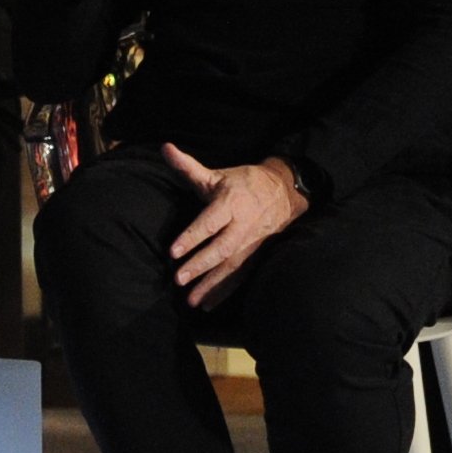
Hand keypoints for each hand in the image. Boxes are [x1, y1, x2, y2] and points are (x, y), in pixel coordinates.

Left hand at [163, 146, 307, 305]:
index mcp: (231, 203)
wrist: (285, 191)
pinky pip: (242, 275)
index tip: (174, 250)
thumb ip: (188, 166)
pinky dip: (225, 290)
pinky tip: (208, 304)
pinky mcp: (257, 254)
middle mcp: (243, 225)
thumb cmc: (242, 182)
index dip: (193, 236)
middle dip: (201, 265)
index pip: (210, 221)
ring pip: (232, 266)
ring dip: (211, 285)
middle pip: (221, 248)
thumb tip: (165, 148)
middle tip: (178, 279)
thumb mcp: (216, 174)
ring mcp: (252, 242)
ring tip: (191, 301)